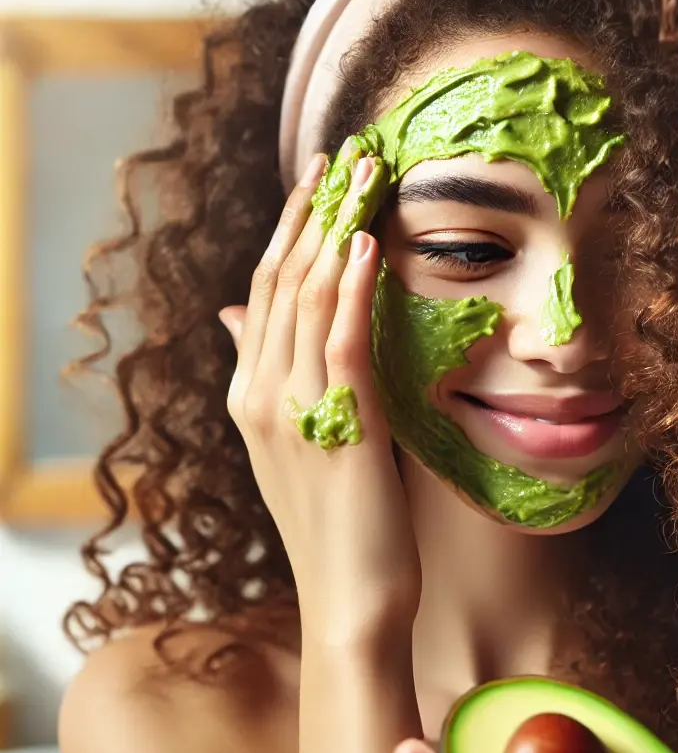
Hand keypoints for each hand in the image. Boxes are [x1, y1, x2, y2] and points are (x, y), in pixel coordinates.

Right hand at [220, 148, 420, 640]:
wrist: (350, 599)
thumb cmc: (334, 525)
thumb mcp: (291, 447)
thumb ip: (267, 380)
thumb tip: (238, 323)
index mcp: (251, 397)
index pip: (264, 294)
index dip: (289, 232)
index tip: (317, 181)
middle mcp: (261, 395)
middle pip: (282, 282)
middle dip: (312, 212)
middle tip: (342, 153)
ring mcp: (294, 410)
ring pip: (307, 300)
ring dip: (335, 230)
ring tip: (360, 174)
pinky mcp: (341, 426)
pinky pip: (340, 340)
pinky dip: (352, 287)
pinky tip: (366, 242)